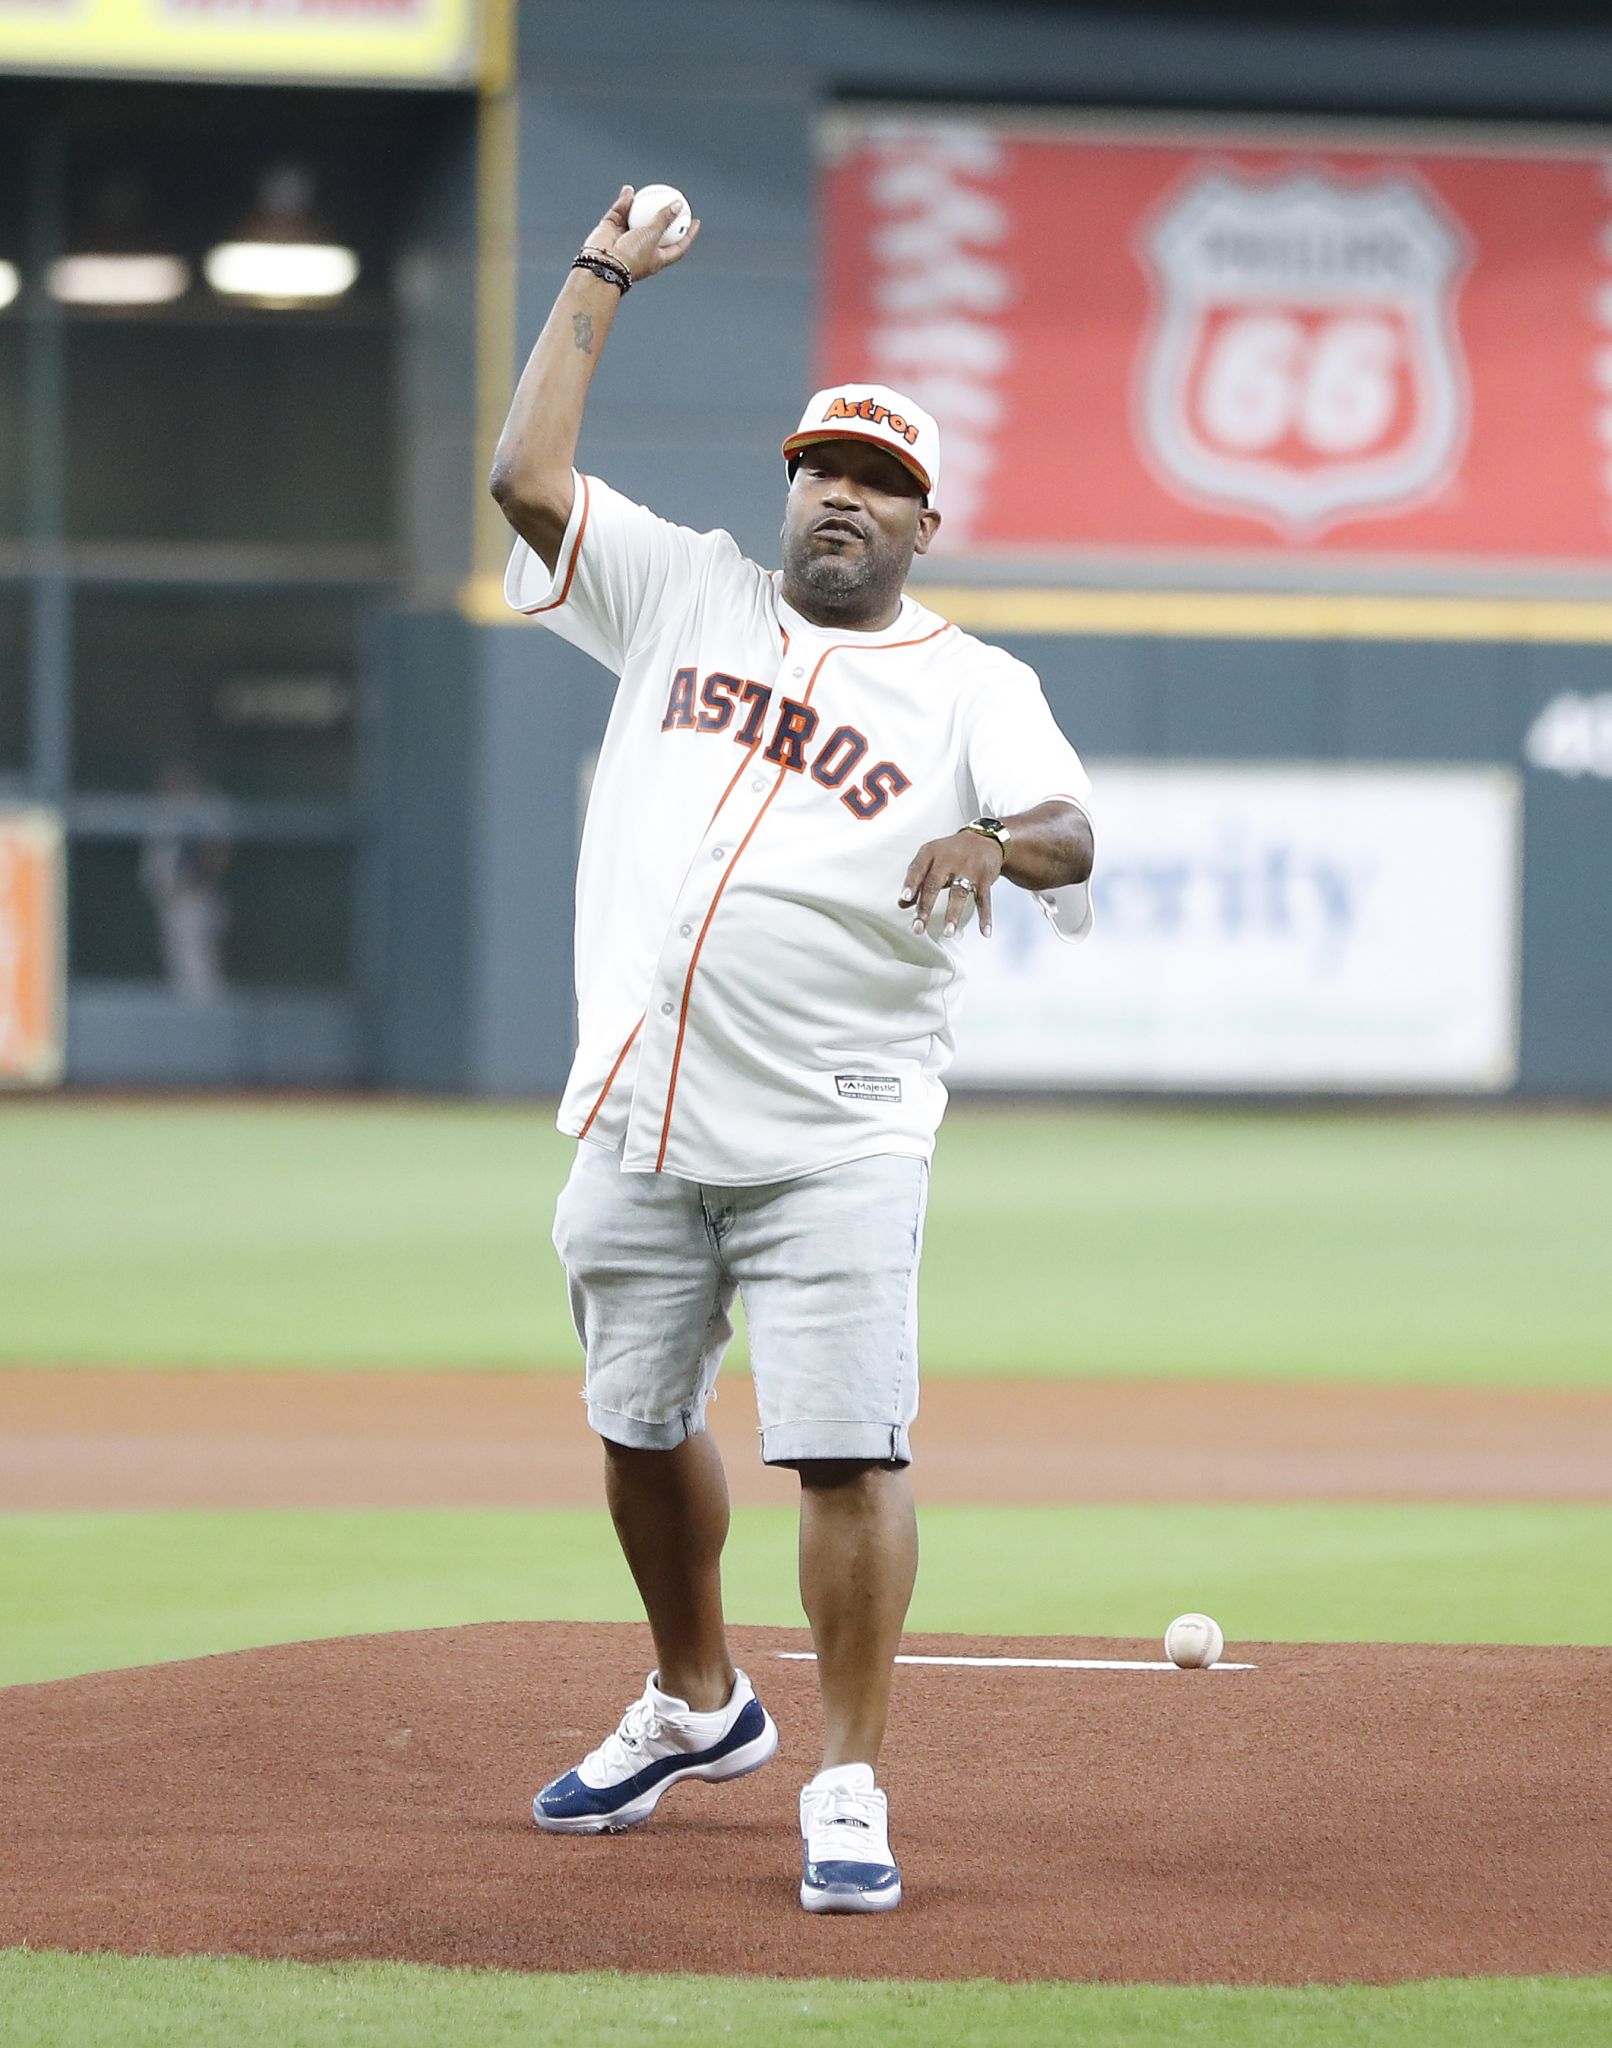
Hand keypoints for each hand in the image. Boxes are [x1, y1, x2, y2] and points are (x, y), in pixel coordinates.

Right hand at [584, 184, 701, 283]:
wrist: (603, 264)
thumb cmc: (631, 255)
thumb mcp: (652, 235)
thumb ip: (664, 219)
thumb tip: (678, 205)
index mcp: (656, 259)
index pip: (678, 247)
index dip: (688, 235)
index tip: (695, 221)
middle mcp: (641, 250)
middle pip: (657, 231)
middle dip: (664, 217)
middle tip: (673, 201)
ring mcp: (625, 240)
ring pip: (636, 219)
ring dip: (642, 206)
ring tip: (650, 191)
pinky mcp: (611, 231)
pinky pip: (620, 213)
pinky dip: (624, 202)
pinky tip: (629, 190)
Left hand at [899, 830, 1004, 938]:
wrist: (984, 840)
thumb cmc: (953, 852)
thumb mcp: (931, 860)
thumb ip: (917, 881)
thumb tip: (902, 903)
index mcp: (931, 853)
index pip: (917, 868)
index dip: (911, 883)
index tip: (905, 898)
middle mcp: (948, 859)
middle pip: (934, 884)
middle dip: (925, 907)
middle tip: (918, 926)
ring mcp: (968, 869)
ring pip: (959, 893)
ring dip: (953, 914)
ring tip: (948, 932)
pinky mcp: (984, 878)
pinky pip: (984, 899)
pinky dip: (985, 916)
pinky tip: (985, 931)